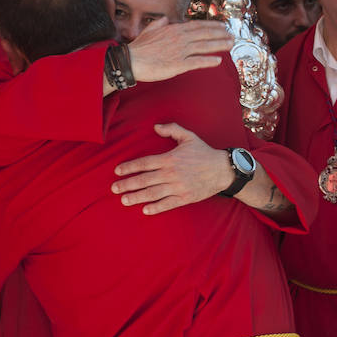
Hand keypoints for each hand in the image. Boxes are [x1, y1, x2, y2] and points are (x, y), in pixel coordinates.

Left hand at [111, 123, 230, 214]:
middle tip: (114, 188)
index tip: (117, 171)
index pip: (144, 163)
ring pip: (153, 193)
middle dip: (127, 184)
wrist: (223, 170)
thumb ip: (171, 129)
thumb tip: (155, 127)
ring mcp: (178, 187)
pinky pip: (168, 204)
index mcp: (169, 158)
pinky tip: (145, 210)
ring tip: (124, 200)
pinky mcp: (185, 197)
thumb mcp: (188, 136)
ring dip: (137, 197)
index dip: (129, 167)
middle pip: (144, 180)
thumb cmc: (203, 152)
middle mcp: (171, 173)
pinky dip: (156, 207)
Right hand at [128, 20, 232, 82]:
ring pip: (204, 47)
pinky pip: (197, 62)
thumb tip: (166, 18)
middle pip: (204, 35)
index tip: (222, 26)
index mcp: (173, 29)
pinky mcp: (179, 64)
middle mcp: (180, 38)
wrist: (131, 61)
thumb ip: (159, 23)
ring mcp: (180, 51)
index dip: (212, 26)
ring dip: (219, 45)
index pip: (197, 25)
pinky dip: (208, 61)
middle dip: (220, 35)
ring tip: (230, 45)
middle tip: (232, 36)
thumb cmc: (138, 47)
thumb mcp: (149, 30)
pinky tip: (218, 61)